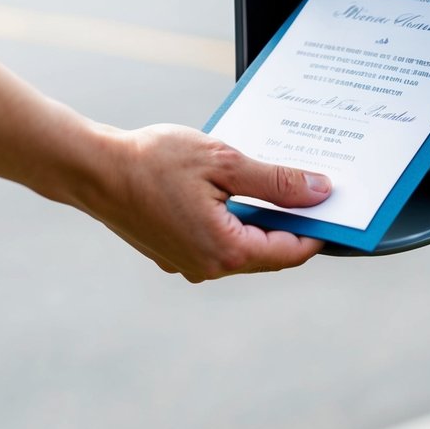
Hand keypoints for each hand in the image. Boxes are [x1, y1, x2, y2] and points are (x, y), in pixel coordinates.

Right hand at [81, 123, 331, 282]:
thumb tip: (319, 192)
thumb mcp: (223, 161)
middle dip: (292, 221)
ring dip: (261, 219)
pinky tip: (234, 189)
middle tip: (311, 187)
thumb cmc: (153, 160)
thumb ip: (275, 181)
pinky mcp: (173, 252)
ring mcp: (187, 263)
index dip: (319, 228)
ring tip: (273, 181)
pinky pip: (217, 240)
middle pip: (269, 252)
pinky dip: (233, 219)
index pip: (291, 251)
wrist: (92, 168)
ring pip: (242, 246)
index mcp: (224, 251)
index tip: (337, 205)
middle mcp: (207, 268)